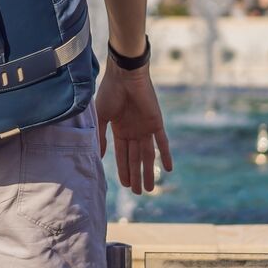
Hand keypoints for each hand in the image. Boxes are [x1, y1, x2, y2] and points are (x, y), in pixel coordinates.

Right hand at [94, 59, 171, 193]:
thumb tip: (98, 156)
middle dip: (136, 175)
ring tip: (149, 188)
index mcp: (120, 130)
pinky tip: (169, 168)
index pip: (122, 155)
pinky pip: (163, 142)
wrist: (125, 75)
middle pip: (135, 158)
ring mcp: (145, 128)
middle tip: (137, 192)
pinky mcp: (156, 123)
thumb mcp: (102, 116)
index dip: (123, 170)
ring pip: (148, 155)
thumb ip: (101, 136)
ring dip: (149, 171)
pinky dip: (166, 154)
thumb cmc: (110, 92)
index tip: (124, 185)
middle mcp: (134, 131)